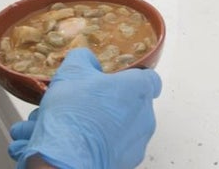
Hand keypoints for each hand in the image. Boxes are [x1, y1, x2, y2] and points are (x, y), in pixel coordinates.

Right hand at [8, 48, 161, 168]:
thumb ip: (83, 59)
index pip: (151, 80)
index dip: (134, 79)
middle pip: (134, 105)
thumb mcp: (72, 72)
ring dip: (105, 125)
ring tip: (76, 126)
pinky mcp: (127, 164)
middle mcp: (145, 117)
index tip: (116, 81)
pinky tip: (78, 142)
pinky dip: (101, 144)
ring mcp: (138, 143)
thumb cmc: (75, 111)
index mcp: (138, 90)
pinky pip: (116, 148)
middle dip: (112, 103)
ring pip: (124, 129)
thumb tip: (88, 60)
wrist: (68, 159)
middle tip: (87, 103)